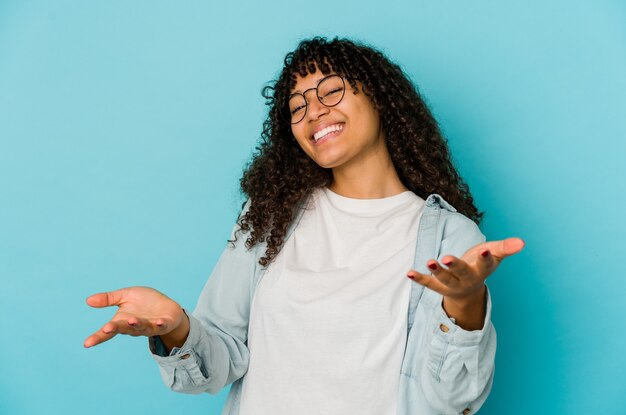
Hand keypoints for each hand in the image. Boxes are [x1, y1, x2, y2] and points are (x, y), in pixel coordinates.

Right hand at [83, 286, 187, 348]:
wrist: (167, 306)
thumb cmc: (144, 302)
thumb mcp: (125, 296)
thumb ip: (109, 299)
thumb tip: (88, 300)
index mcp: (123, 321)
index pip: (108, 331)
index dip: (98, 337)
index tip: (87, 343)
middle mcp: (134, 327)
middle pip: (123, 328)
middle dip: (116, 328)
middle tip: (107, 328)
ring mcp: (149, 327)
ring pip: (142, 328)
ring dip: (137, 324)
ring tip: (131, 320)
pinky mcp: (164, 324)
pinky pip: (162, 326)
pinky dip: (160, 325)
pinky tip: (159, 322)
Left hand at [407, 238, 524, 328]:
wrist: (469, 291)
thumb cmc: (481, 265)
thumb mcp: (494, 255)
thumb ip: (505, 247)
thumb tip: (522, 242)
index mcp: (482, 270)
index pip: (485, 264)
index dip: (485, 258)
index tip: (485, 250)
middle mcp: (468, 279)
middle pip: (462, 273)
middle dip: (455, 266)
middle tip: (446, 257)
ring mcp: (453, 284)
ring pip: (445, 280)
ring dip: (437, 271)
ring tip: (429, 262)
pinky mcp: (439, 287)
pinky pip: (429, 284)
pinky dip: (419, 279)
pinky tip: (409, 273)